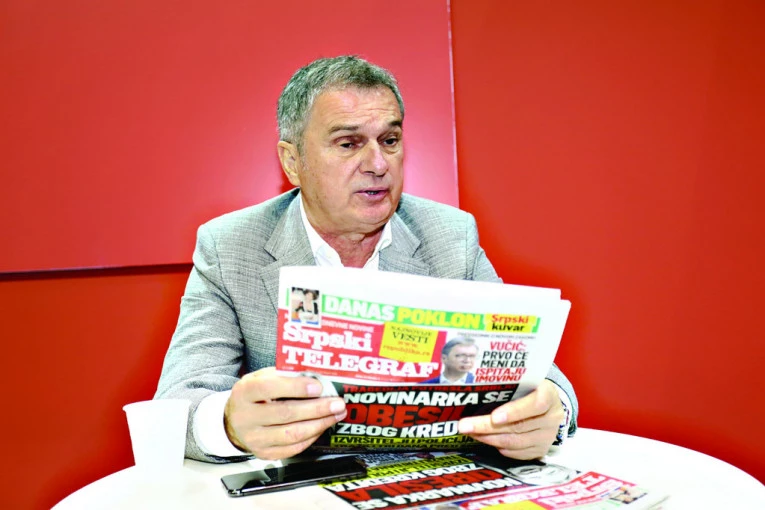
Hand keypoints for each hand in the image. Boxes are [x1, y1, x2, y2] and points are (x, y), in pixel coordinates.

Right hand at [224, 367, 346, 459]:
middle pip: (285, 413)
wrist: (234, 419)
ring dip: (319, 424)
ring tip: (335, 415)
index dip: (296, 387)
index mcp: (244, 392)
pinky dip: (311, 437)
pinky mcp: (263, 453)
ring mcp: (253, 438)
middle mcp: (245, 417)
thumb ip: (285, 375)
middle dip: (316, 408)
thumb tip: (317, 376)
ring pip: (291, 434)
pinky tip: (322, 427)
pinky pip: (292, 449)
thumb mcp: (263, 377)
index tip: (318, 386)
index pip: (269, 387)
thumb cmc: (255, 394)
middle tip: (337, 403)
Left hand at [457, 379, 564, 459]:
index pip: (535, 405)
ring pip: (516, 442)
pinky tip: (485, 439)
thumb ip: (507, 386)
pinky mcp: (541, 450)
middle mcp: (552, 418)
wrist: (548, 405)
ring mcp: (548, 437)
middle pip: (519, 426)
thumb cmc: (529, 389)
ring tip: (470, 432)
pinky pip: (518, 453)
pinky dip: (499, 447)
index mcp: (549, 395)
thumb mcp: (523, 381)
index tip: (494, 417)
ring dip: (489, 438)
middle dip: (488, 427)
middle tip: (465, 426)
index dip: (514, 412)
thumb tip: (475, 390)